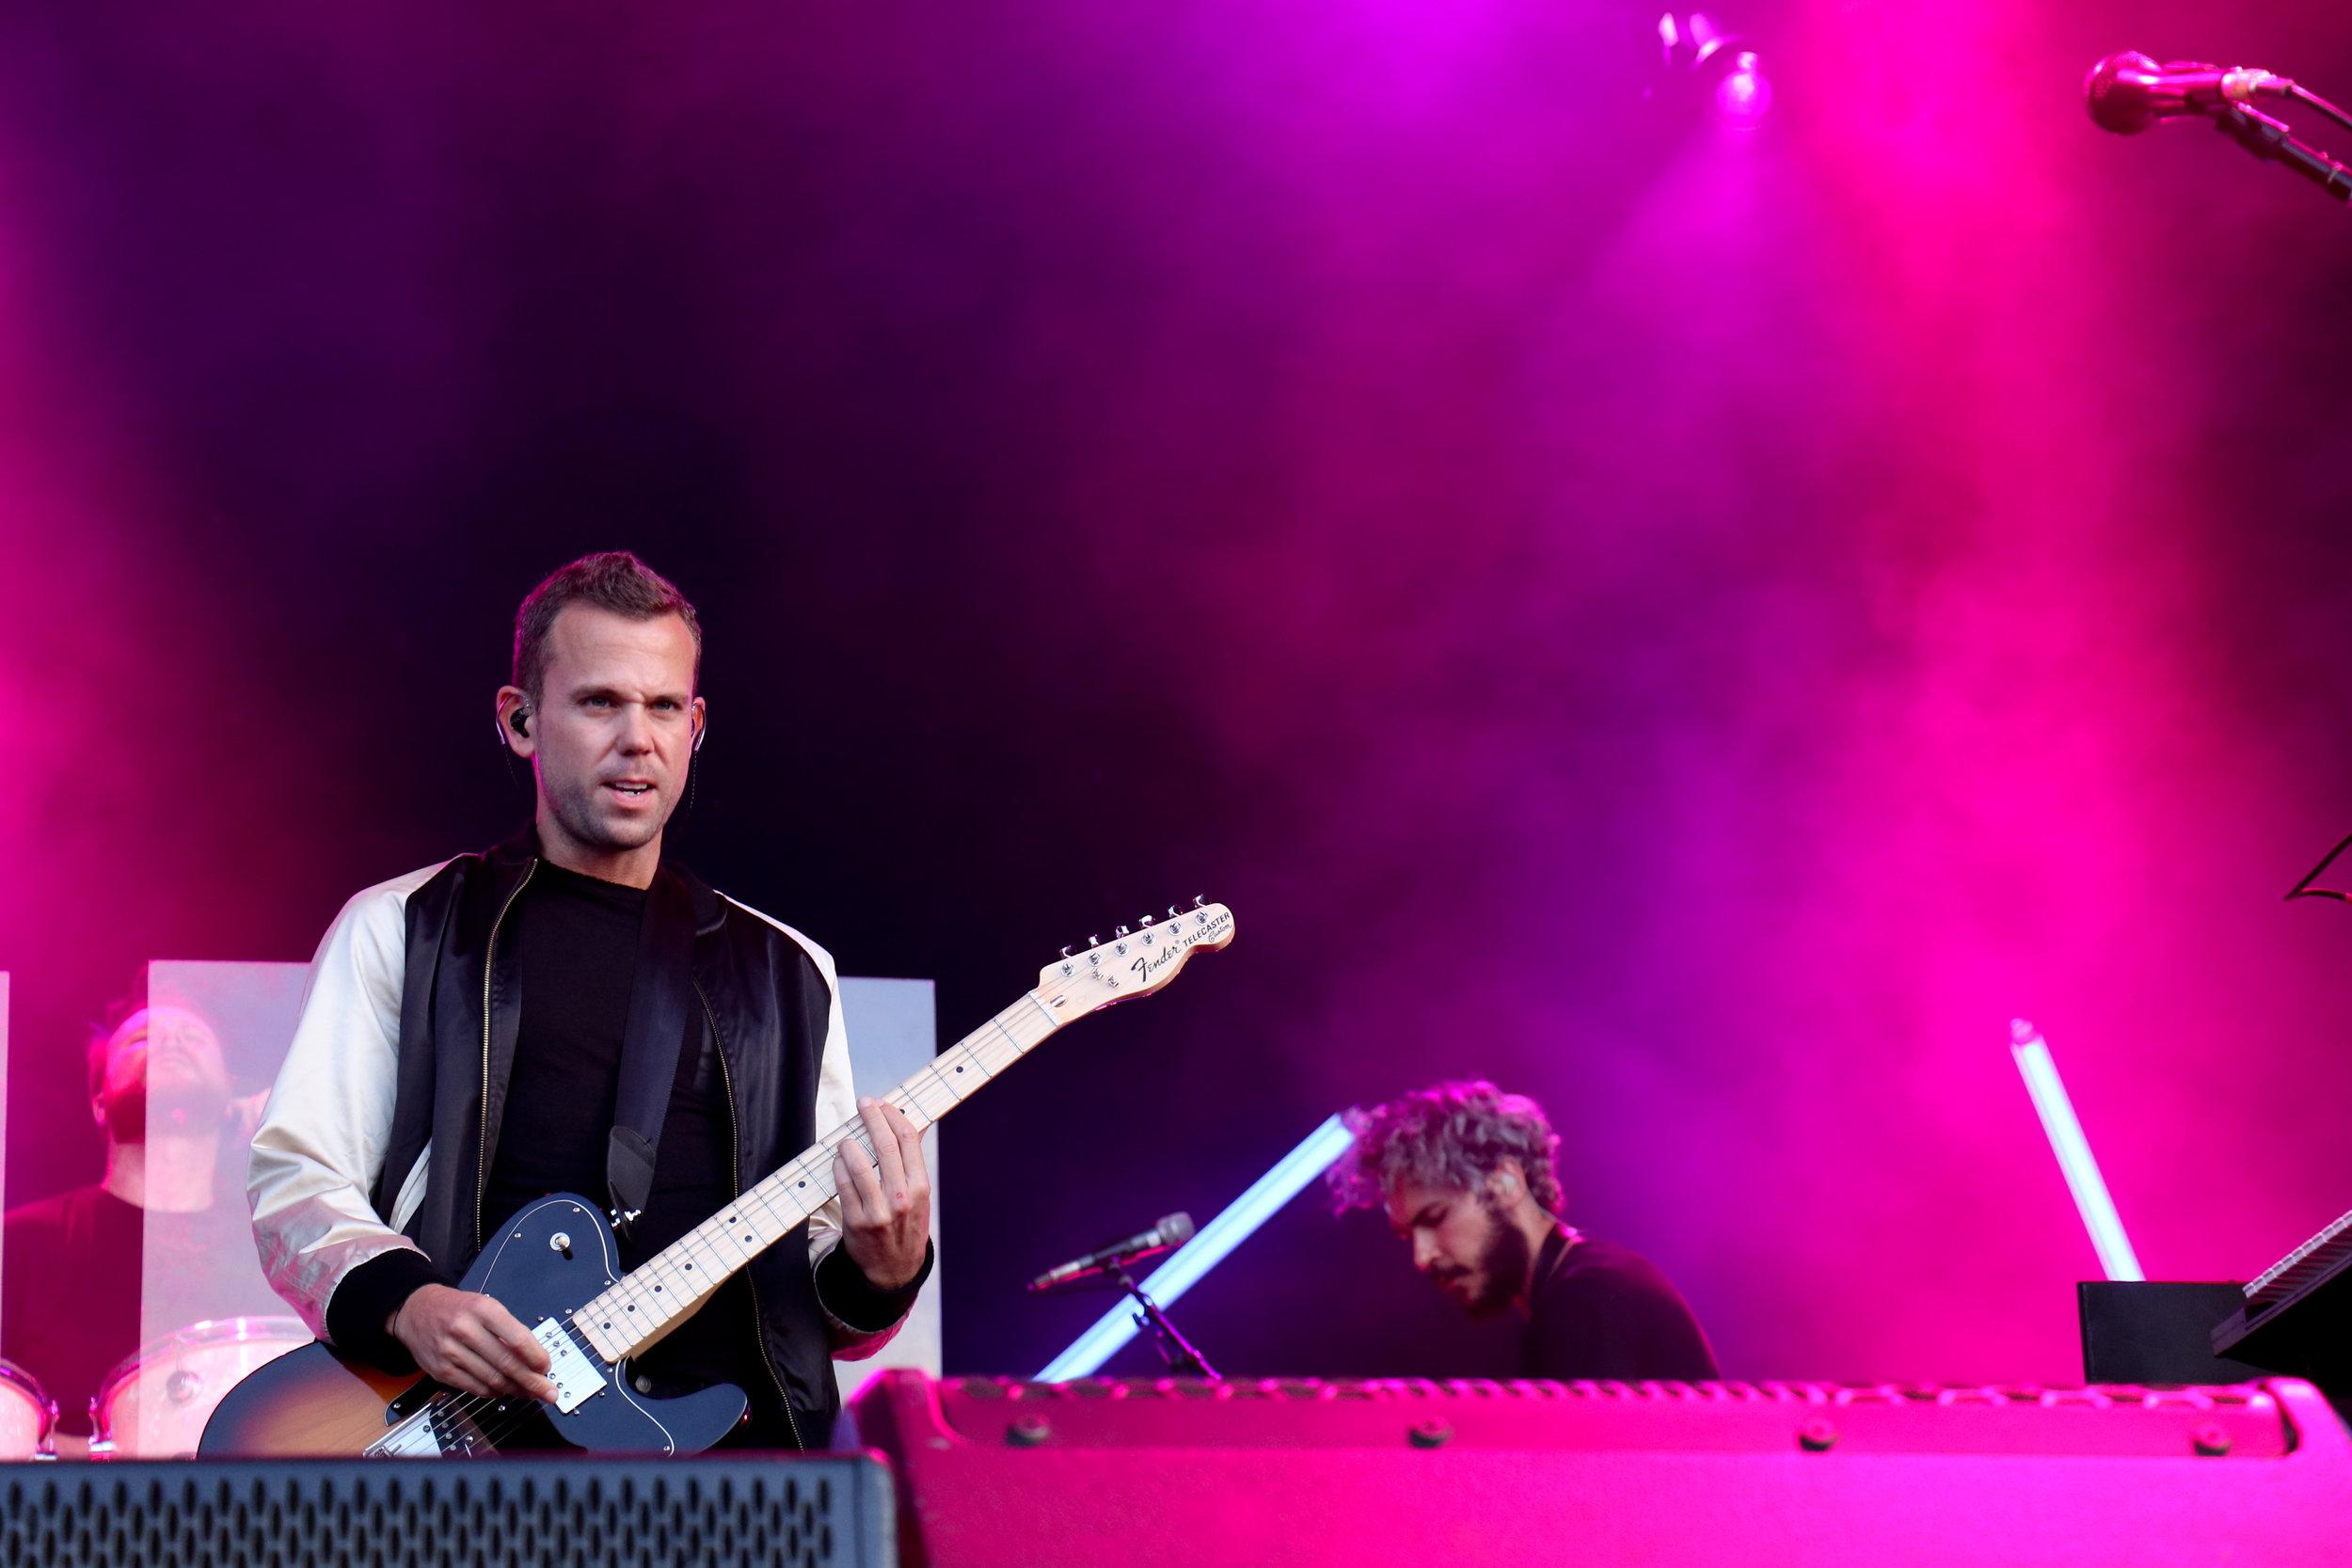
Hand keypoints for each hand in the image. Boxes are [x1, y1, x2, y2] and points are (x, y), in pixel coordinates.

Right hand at [387, 1284, 558, 1402]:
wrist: (416, 1311)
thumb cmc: (458, 1308)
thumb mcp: (486, 1307)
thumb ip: (509, 1331)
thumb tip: (534, 1359)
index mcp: (483, 1309)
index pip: (517, 1338)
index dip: (536, 1357)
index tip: (547, 1367)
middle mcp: (465, 1330)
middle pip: (506, 1363)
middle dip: (532, 1382)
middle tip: (548, 1391)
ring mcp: (451, 1352)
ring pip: (492, 1380)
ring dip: (515, 1390)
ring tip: (529, 1393)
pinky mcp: (441, 1371)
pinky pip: (475, 1388)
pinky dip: (494, 1393)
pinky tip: (504, 1391)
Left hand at [834, 1097, 930, 1290]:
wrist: (893, 1271)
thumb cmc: (906, 1227)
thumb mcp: (919, 1197)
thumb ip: (912, 1164)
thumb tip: (913, 1126)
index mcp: (920, 1188)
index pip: (908, 1141)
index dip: (894, 1116)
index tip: (883, 1105)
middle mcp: (901, 1198)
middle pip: (885, 1146)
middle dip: (873, 1118)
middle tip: (864, 1104)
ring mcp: (877, 1210)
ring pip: (860, 1163)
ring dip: (851, 1143)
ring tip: (847, 1138)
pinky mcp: (856, 1220)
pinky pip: (843, 1183)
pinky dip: (839, 1166)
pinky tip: (839, 1160)